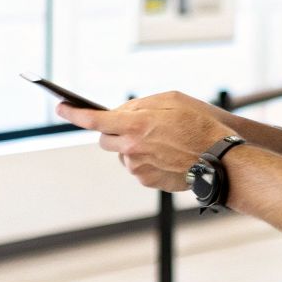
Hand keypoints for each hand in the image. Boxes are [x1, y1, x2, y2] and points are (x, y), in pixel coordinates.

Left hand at [55, 91, 234, 192]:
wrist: (220, 158)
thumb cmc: (198, 123)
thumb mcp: (170, 100)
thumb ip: (140, 104)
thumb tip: (119, 111)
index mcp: (134, 125)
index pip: (93, 119)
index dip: (73, 113)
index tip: (61, 107)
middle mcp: (131, 148)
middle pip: (105, 140)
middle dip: (113, 131)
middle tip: (134, 126)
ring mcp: (138, 167)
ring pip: (122, 154)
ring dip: (132, 146)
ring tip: (162, 142)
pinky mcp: (147, 181)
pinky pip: (136, 167)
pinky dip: (145, 160)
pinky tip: (166, 155)